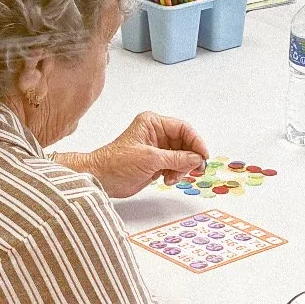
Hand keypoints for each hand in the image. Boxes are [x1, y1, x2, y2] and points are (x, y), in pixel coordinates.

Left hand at [77, 111, 208, 196]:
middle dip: (190, 158)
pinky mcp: (156, 162)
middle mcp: (156, 134)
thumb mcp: (150, 158)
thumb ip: (177, 158)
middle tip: (195, 170)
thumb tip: (197, 159)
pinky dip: (176, 173)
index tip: (203, 156)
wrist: (101, 179)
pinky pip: (175, 165)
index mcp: (153, 124)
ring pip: (182, 156)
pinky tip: (167, 179)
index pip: (183, 128)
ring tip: (173, 177)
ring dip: (182, 168)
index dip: (196, 142)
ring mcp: (157, 149)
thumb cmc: (117, 164)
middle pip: (185, 143)